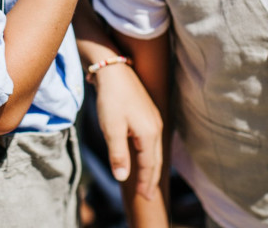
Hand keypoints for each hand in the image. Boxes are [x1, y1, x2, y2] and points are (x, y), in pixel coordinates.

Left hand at [93, 62, 163, 200]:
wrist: (113, 70)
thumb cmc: (112, 99)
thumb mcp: (111, 129)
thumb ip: (118, 155)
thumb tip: (122, 177)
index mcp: (149, 134)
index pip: (148, 165)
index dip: (144, 182)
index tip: (142, 197)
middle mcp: (156, 127)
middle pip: (155, 159)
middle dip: (151, 178)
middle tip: (148, 196)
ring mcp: (154, 120)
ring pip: (155, 149)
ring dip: (151, 167)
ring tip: (147, 180)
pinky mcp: (148, 114)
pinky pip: (152, 140)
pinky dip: (149, 154)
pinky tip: (144, 156)